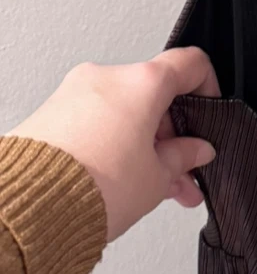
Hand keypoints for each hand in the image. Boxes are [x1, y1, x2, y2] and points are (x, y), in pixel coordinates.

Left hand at [10, 48, 220, 242]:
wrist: (31, 209)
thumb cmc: (91, 187)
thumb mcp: (157, 178)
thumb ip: (182, 158)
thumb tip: (194, 151)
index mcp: (142, 82)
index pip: (190, 64)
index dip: (208, 87)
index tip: (208, 112)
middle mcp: (107, 79)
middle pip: (154, 96)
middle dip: (170, 134)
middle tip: (180, 168)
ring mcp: (75, 94)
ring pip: (124, 113)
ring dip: (142, 145)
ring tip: (151, 187)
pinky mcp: (51, 115)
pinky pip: (95, 122)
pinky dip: (112, 144)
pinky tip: (121, 179)